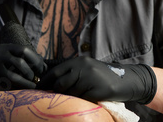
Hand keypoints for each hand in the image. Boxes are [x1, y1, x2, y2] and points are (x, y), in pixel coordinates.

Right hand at [0, 43, 45, 90]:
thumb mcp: (8, 61)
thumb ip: (24, 62)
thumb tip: (44, 67)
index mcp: (6, 47)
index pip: (25, 50)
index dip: (36, 59)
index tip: (42, 69)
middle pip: (21, 58)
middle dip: (31, 69)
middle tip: (36, 78)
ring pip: (13, 74)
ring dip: (25, 81)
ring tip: (31, 85)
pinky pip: (4, 84)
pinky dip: (15, 88)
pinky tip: (20, 90)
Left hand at [38, 56, 156, 103]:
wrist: (124, 79)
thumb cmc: (102, 76)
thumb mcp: (86, 68)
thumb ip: (71, 72)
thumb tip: (50, 83)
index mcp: (78, 61)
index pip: (55, 72)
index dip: (45, 82)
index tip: (37, 90)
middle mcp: (82, 68)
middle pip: (60, 84)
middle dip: (57, 92)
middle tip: (57, 97)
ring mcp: (89, 79)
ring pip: (70, 93)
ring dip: (72, 97)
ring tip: (81, 94)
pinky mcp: (95, 90)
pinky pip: (81, 99)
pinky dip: (83, 101)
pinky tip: (90, 96)